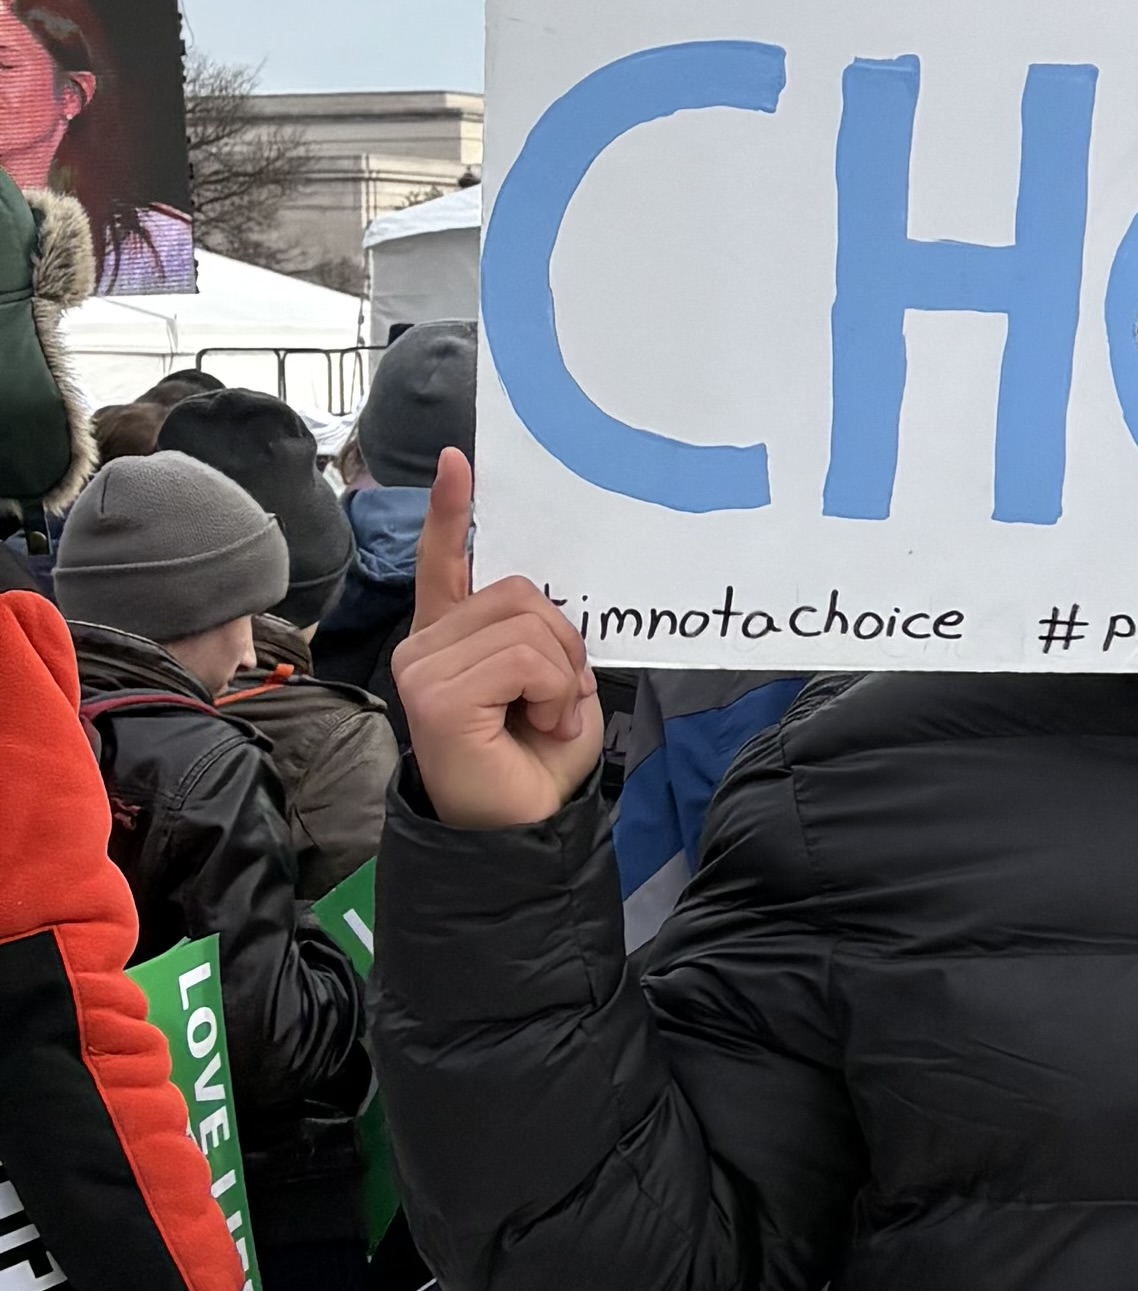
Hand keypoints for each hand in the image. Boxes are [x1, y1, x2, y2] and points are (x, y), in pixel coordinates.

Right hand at [392, 450, 604, 829]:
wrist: (518, 828)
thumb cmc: (533, 759)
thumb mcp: (553, 684)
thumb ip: (540, 636)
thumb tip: (545, 607)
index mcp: (454, 636)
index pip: (447, 562)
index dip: (452, 512)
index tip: (459, 462)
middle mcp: (427, 644)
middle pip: (519, 592)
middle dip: (563, 644)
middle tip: (554, 698)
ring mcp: (423, 666)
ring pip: (527, 625)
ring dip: (561, 675)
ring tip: (542, 718)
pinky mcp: (435, 692)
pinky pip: (526, 659)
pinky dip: (553, 693)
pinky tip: (536, 725)